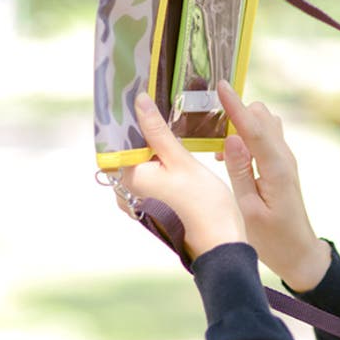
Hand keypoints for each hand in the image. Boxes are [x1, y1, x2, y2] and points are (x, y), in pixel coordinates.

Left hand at [122, 93, 246, 258]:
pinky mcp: (152, 207)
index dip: (129, 117)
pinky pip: (150, 176)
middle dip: (143, 130)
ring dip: (153, 145)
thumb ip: (158, 131)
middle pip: (129, 151)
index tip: (141, 95)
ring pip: (141, 163)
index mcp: (128, 179)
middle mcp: (126, 193)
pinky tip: (175, 152)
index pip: (117, 139)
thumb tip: (139, 101)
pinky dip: (160, 162)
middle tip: (160, 105)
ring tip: (170, 125)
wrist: (221, 244)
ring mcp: (138, 202)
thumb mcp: (182, 161)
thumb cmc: (204, 205)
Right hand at [217, 81, 330, 291]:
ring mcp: (284, 161)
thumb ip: (240, 172)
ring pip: (264, 124)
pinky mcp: (281, 166)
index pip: (255, 128)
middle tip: (208, 127)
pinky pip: (264, 138)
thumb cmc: (272, 238)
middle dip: (236, 113)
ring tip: (216, 144)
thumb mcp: (249, 209)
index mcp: (276, 168)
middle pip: (262, 117)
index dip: (236, 106)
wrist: (299, 252)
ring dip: (241, 125)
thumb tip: (231, 138)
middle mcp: (284, 158)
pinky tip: (228, 155)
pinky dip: (247, 136)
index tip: (220, 86)